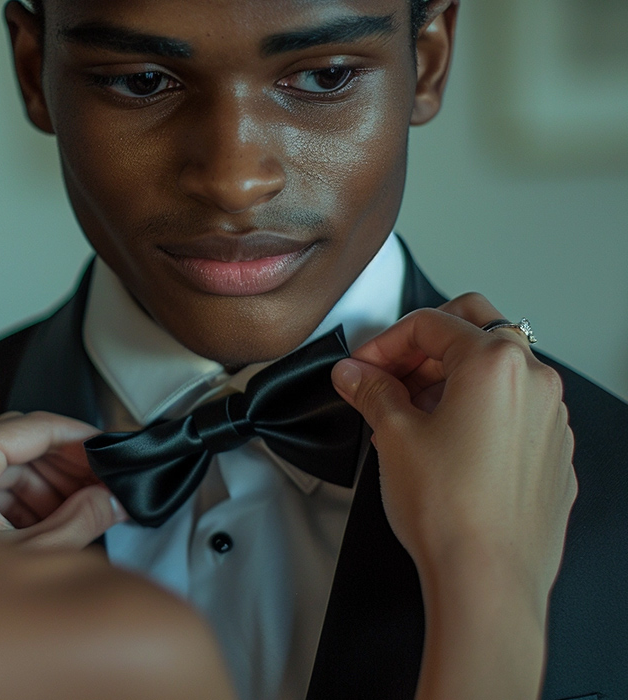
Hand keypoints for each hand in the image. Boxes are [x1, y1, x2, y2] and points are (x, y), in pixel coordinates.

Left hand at [0, 412, 127, 549]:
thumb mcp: (31, 557)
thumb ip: (81, 520)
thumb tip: (111, 500)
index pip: (31, 427)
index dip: (78, 436)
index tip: (108, 446)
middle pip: (17, 442)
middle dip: (65, 466)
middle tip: (104, 483)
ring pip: (3, 463)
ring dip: (46, 484)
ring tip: (84, 507)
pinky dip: (19, 498)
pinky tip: (52, 519)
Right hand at [331, 299, 576, 605]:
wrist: (487, 579)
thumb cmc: (452, 513)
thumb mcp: (393, 435)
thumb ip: (371, 390)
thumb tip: (356, 374)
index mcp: (494, 364)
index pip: (430, 323)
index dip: (383, 342)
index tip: (362, 367)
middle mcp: (534, 382)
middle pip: (474, 329)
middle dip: (423, 347)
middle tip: (386, 377)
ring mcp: (550, 418)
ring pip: (497, 370)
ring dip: (450, 379)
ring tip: (410, 415)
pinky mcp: (552, 453)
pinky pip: (514, 410)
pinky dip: (478, 410)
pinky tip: (445, 443)